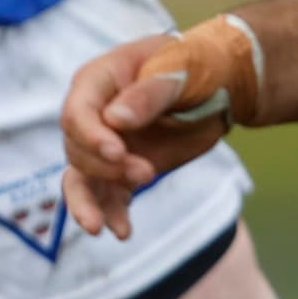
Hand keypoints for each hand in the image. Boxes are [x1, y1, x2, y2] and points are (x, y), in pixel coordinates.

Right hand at [61, 21, 255, 238]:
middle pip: (77, 149)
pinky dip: (112, 214)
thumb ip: (151, 92)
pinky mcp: (122, 170)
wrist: (220, 85)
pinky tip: (122, 232)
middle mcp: (93, 116)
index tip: (117, 153)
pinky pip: (107, 196)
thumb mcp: (181, 68)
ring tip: (100, 227)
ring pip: (81, 178)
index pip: (78, 113)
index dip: (91, 136)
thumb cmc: (198, 65)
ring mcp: (105, 146)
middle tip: (147, 173)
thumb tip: (115, 120)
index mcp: (99, 82)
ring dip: (89, 203)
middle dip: (106, 168)